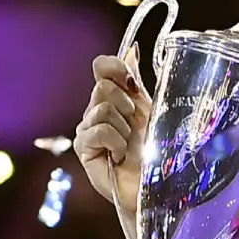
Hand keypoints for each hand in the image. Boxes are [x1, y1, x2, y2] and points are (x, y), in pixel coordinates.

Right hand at [74, 45, 153, 238]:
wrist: (154, 188)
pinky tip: (119, 157)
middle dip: (126, 106)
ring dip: (124, 128)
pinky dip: (115, 142)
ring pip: (102, 108)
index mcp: (114, 98)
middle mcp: (96, 110)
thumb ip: (136, 83)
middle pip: (103, 86)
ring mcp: (86, 129)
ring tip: (128, 146)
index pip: (103, 66)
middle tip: (135, 127)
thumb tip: (132, 49)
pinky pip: (99, 130)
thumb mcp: (150, 111)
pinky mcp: (82, 147)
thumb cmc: (156, 153)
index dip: (115, 67)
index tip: (131, 81)